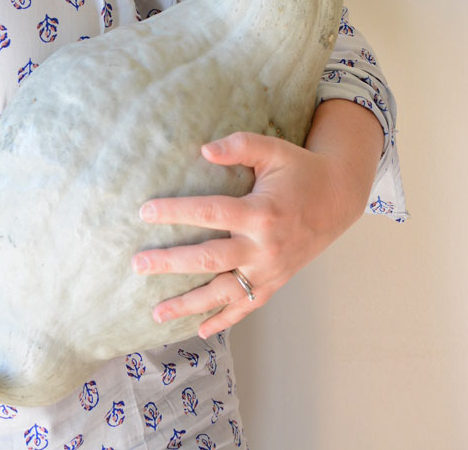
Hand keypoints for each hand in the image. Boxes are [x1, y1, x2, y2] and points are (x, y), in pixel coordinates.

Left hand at [132, 99, 382, 339]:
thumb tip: (204, 149)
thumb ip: (240, 145)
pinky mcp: (275, 283)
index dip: (176, 212)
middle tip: (137, 264)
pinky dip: (223, 320)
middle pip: (210, 259)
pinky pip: (247, 307)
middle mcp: (264, 247)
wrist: (338, 198)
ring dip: (188, 304)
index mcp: (261, 212)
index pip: (210, 213)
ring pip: (224, 293)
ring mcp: (270, 270)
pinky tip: (199, 330)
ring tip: (155, 313)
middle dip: (170, 263)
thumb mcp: (274, 149)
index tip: (144, 212)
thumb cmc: (300, 170)